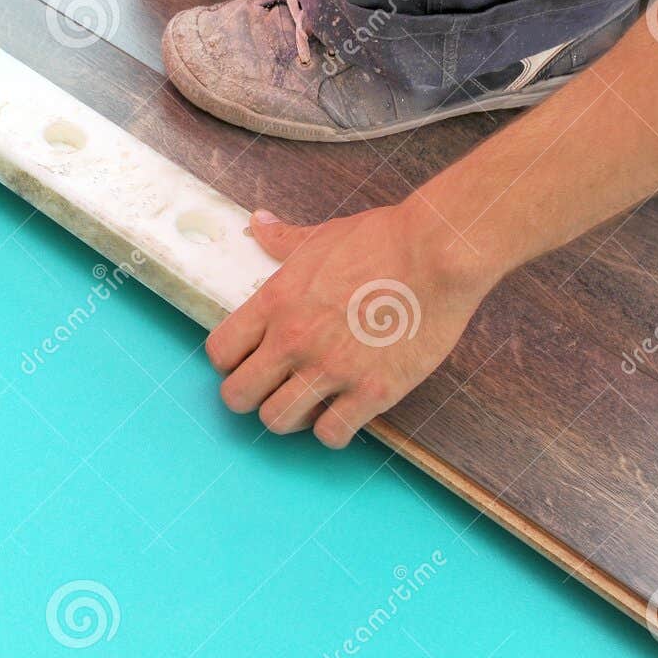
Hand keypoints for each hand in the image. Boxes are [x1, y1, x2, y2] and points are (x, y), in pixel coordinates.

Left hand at [206, 203, 501, 447]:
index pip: (219, 352)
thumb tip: (256, 222)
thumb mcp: (320, 236)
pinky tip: (343, 412)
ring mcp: (332, 369)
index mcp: (275, 302)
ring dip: (288, 416)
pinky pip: (332, 434)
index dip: (228, 362)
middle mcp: (294, 340)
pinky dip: (332, 431)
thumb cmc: (382, 239)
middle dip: (249, 396)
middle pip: (238, 396)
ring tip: (306, 403)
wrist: (438, 253)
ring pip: (277, 422)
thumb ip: (281, 240)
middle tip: (271, 388)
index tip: (246, 360)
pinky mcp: (373, 391)